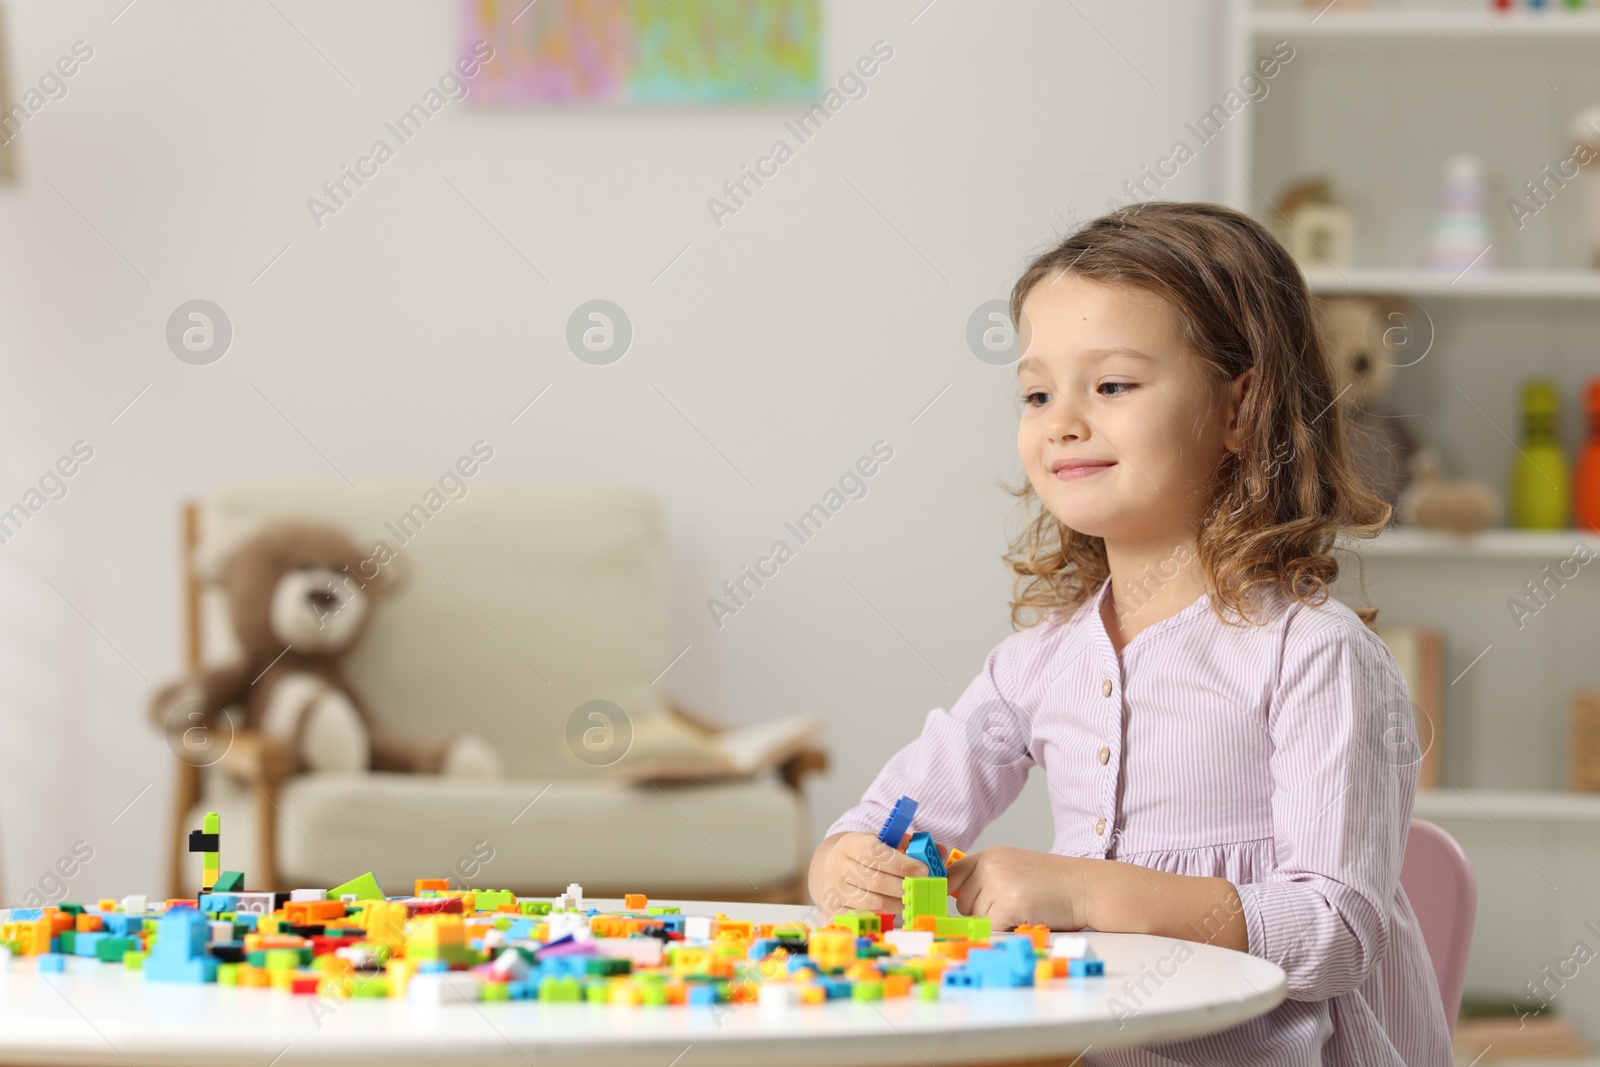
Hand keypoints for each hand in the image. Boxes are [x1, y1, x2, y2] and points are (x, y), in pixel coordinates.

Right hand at [808, 831, 951, 915]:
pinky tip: (895, 910)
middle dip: (904, 886)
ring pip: (872, 902)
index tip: (924, 870)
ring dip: (898, 903)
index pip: (877, 854)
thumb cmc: (864, 853)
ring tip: (912, 900)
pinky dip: (883, 916)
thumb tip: (940, 850)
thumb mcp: (882, 840)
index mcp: (850, 843)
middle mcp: (838, 866)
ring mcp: (834, 890)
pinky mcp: (833, 910)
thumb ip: (910, 844)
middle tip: (923, 889)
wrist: (830, 866)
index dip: (903, 864)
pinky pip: (864, 917)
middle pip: (876, 880)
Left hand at [945, 846, 1089, 930]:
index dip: (954, 894)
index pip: (951, 876)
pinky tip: (1029, 916)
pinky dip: (1009, 929)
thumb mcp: (1013, 867)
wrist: (1085, 887)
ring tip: (1024, 908)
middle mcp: (991, 866)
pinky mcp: (1009, 904)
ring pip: (978, 918)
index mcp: (990, 855)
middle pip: (963, 904)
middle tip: (1013, 904)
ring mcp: (999, 884)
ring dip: (998, 921)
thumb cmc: (1053, 883)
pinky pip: (994, 928)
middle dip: (983, 912)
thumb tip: (953, 895)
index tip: (962, 903)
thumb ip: (985, 877)